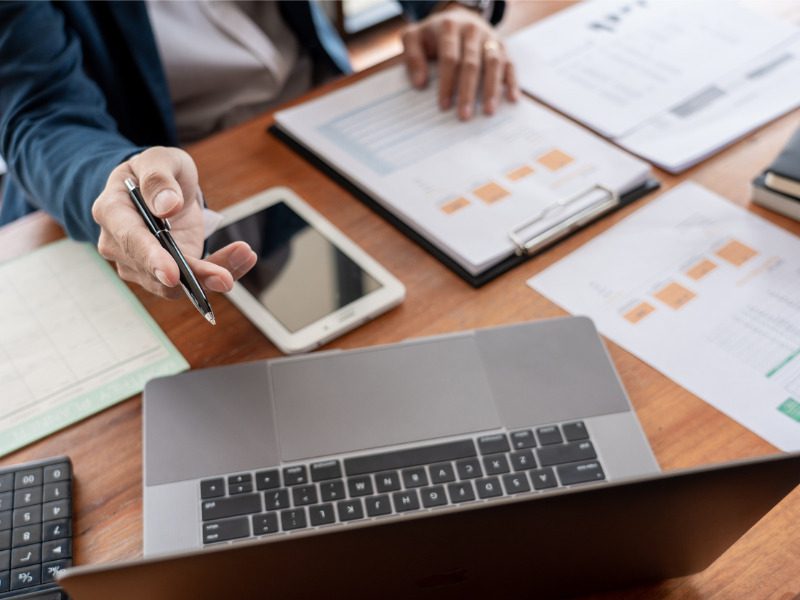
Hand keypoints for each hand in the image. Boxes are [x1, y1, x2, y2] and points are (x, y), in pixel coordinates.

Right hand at [92, 146, 256, 298]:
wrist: (161, 187)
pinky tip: (243, 257)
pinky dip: (220, 270)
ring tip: (245, 255)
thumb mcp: (159, 160)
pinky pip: (193, 280)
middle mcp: (119, 245)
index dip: (151, 259)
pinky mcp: (166, 273)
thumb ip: (158, 179)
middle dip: (192, 276)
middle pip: (154, 271)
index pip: (130, 240)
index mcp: (112, 211)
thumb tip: (166, 206)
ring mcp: (141, 264)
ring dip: (213, 274)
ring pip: (176, 284)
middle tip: (225, 278)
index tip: (172, 274)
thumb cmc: (156, 171)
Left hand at [402, 5, 518, 119]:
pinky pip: (510, 64)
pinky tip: (512, 98)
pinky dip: (512, 81)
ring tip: (488, 111)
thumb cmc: (433, 34)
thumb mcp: (414, 37)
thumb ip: (412, 57)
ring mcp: (490, 38)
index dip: (447, 83)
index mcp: (449, 27)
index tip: (444, 106)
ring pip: (493, 63)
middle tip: (465, 115)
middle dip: (468, 91)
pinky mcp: (502, 46)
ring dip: (492, 89)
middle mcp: (472, 30)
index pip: (449, 58)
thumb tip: (419, 84)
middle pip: (472, 64)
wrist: (458, 16)